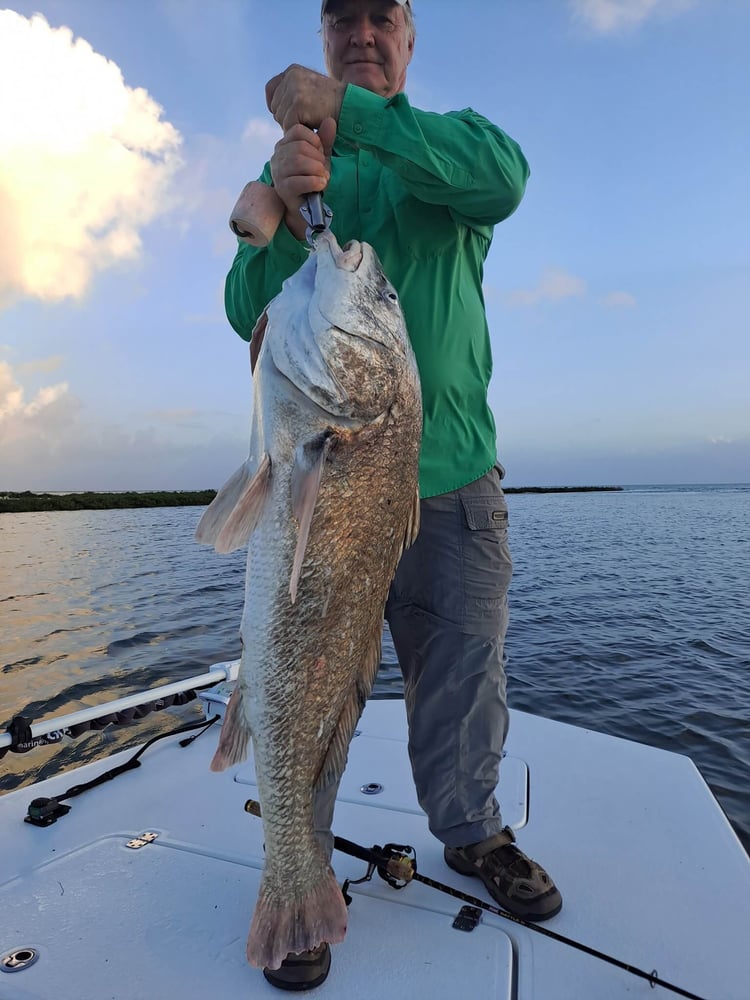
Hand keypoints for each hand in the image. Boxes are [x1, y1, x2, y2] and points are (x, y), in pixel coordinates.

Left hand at [266, 64, 344, 131]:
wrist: (350, 106)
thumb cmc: (332, 103)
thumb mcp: (311, 88)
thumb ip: (293, 91)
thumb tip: (272, 106)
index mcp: (293, 70)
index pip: (270, 89)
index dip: (275, 105)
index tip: (286, 115)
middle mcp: (291, 77)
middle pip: (274, 106)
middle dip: (286, 117)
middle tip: (304, 122)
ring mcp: (294, 90)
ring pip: (280, 117)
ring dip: (292, 126)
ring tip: (309, 124)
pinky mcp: (298, 104)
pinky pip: (288, 125)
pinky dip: (298, 131)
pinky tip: (311, 129)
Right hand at [270, 119, 336, 240]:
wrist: (306, 208)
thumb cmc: (311, 179)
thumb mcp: (320, 157)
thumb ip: (325, 140)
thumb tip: (330, 120)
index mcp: (284, 144)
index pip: (298, 130)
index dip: (314, 140)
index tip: (320, 153)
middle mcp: (277, 156)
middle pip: (300, 146)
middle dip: (317, 157)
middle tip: (323, 169)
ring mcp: (278, 173)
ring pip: (299, 161)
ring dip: (317, 170)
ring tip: (323, 177)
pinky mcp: (283, 189)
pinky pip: (300, 181)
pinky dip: (315, 182)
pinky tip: (320, 185)